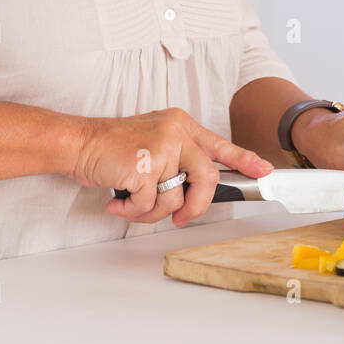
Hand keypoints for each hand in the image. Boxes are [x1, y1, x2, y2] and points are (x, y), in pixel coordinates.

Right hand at [71, 107, 273, 226]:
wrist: (79, 142)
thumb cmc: (113, 147)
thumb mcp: (153, 141)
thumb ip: (176, 158)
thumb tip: (193, 191)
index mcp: (181, 125)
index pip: (219, 144)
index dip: (245, 159)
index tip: (264, 171)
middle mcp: (176, 132)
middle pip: (207, 179)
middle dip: (196, 207)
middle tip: (181, 218)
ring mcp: (161, 147)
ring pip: (176, 198)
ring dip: (152, 212)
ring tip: (131, 202)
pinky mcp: (143, 166)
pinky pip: (150, 204)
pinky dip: (132, 211)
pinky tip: (118, 200)